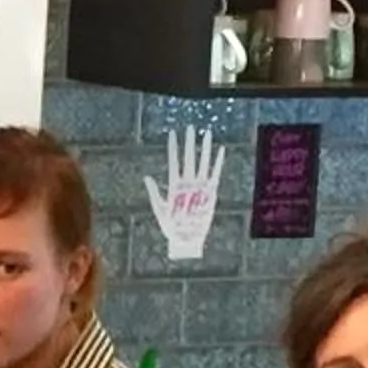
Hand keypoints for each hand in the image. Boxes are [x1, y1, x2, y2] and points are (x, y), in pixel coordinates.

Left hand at [144, 127, 223, 262]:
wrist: (186, 239)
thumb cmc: (171, 226)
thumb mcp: (159, 209)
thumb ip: (154, 192)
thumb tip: (147, 177)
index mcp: (174, 185)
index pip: (174, 161)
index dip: (173, 147)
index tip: (172, 133)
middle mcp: (187, 182)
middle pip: (189, 158)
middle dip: (189, 143)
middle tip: (190, 128)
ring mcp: (199, 186)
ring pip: (202, 163)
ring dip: (204, 149)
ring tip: (206, 134)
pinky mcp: (210, 193)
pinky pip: (215, 174)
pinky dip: (218, 162)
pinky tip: (220, 151)